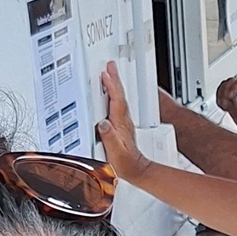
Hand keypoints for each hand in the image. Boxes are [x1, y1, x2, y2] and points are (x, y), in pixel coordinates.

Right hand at [98, 63, 144, 179]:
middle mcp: (123, 120)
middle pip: (119, 94)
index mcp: (121, 123)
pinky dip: (113, 95)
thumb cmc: (125, 163)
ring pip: (118, 98)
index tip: (106, 74)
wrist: (134, 169)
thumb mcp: (115, 151)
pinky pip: (116, 104)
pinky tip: (109, 93)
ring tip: (108, 73)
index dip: (111, 86)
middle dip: (114, 79)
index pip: (116, 100)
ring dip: (114, 85)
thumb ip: (109, 137)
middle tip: (110, 66)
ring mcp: (123, 121)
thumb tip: (102, 123)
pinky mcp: (120, 124)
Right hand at [215, 76, 236, 142]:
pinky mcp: (233, 107)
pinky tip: (223, 108)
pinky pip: (223, 99)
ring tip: (224, 104)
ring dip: (221, 94)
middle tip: (226, 101)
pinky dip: (220, 101)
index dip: (236, 86)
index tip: (232, 96)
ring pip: (225, 88)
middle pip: (232, 82)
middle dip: (226, 89)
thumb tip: (236, 100)